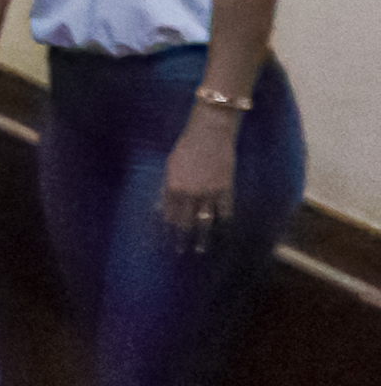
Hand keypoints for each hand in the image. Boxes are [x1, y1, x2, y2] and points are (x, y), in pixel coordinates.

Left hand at [160, 109, 242, 252]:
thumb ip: (167, 187)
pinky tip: (222, 230)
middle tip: (178, 251)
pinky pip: (225, 210)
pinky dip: (224, 221)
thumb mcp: (170, 166)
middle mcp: (190, 192)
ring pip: (205, 221)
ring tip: (199, 250)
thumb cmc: (186, 146)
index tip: (162, 241)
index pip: (168, 214)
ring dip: (202, 237)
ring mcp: (209, 192)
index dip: (165, 229)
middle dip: (180, 238)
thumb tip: (160, 207)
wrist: (210, 133)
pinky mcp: (226, 188)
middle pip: (185, 221)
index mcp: (173, 186)